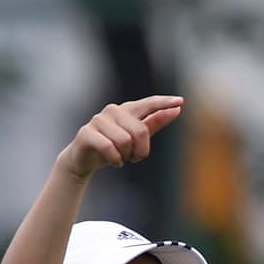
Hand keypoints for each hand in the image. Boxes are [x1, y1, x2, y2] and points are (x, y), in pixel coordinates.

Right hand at [60, 96, 183, 180]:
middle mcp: (113, 111)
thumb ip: (154, 124)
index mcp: (126, 110)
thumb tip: (176, 110)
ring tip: (120, 157)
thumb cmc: (112, 147)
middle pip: (140, 131)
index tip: (180, 102)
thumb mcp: (135, 138)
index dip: (163, 104)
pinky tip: (115, 162)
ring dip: (126, 156)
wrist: (83, 160)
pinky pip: (110, 148)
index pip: (148, 104)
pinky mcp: (87, 133)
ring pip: (125, 141)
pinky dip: (116, 159)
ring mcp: (99, 120)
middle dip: (140, 151)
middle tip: (133, 158)